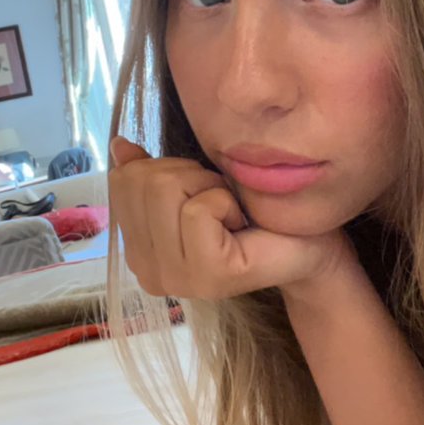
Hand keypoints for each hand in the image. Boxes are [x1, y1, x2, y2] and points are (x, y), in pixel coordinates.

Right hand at [108, 135, 356, 300]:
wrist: (303, 244)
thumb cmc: (250, 212)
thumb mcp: (193, 184)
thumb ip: (151, 171)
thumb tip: (120, 145)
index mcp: (136, 248)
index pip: (122, 179)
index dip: (169, 169)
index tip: (199, 193)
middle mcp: (145, 270)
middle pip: (142, 180)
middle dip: (189, 175)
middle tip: (220, 202)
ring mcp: (173, 278)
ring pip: (165, 189)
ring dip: (208, 187)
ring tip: (230, 213)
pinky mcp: (205, 276)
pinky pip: (198, 210)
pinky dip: (225, 202)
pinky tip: (241, 226)